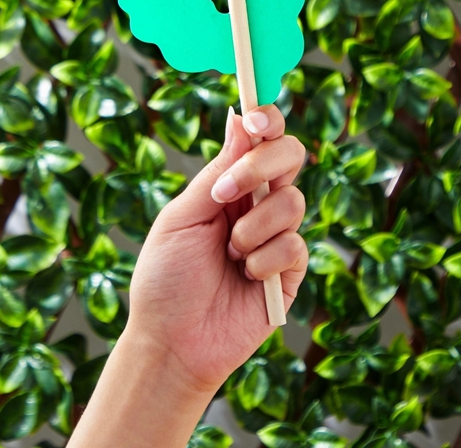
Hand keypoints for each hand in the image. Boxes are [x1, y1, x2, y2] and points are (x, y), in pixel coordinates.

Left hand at [125, 104, 308, 394]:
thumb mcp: (183, 216)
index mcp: (230, 183)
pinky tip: (246, 277)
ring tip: (229, 255)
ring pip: (292, 201)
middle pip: (290, 156)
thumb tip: (238, 120)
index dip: (267, 120)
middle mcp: (258, 203)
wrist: (172, 341)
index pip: (261, 139)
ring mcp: (277, 235)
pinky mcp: (291, 271)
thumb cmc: (166, 277)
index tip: (256, 120)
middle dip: (261, 166)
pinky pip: (295, 245)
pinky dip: (264, 260)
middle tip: (223, 194)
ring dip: (252, 228)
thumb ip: (217, 171)